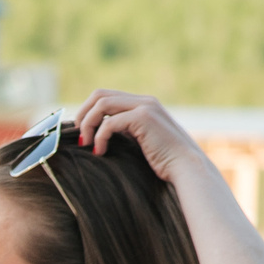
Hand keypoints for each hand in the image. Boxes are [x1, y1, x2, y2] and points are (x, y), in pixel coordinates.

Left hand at [75, 90, 208, 184]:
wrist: (186, 168)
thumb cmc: (163, 163)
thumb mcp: (139, 143)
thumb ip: (123, 133)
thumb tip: (95, 137)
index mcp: (142, 104)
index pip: (106, 96)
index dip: (88, 112)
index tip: (81, 132)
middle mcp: (144, 100)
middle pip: (100, 94)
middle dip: (83, 114)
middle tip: (78, 136)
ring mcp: (145, 106)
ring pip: (101, 104)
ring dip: (87, 124)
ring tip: (85, 144)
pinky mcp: (143, 117)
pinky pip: (109, 122)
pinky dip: (99, 137)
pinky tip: (100, 152)